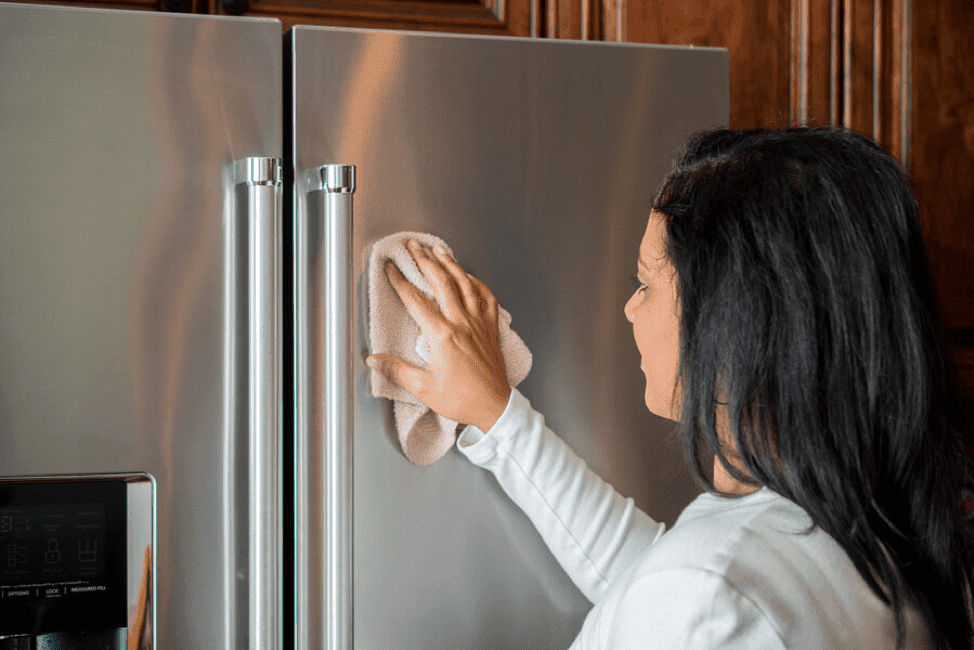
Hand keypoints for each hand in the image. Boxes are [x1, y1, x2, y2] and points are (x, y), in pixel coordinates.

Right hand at [366, 239, 511, 432]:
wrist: (493, 407)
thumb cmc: (461, 399)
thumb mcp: (423, 387)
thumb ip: (396, 370)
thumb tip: (373, 360)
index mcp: (442, 336)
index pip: (416, 300)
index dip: (400, 281)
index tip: (390, 268)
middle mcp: (461, 323)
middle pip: (441, 283)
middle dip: (424, 261)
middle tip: (413, 246)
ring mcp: (479, 323)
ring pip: (465, 284)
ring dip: (451, 264)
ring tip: (439, 250)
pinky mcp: (491, 328)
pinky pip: (487, 298)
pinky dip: (478, 283)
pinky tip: (470, 276)